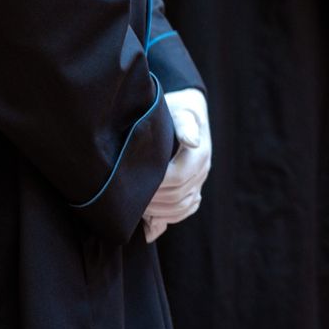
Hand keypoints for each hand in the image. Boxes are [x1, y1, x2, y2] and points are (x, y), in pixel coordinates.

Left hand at [143, 88, 210, 243]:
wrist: (187, 110)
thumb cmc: (178, 109)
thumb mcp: (181, 112)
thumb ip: (186, 126)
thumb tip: (192, 142)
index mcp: (199, 154)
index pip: (176, 179)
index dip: (154, 186)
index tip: (131, 184)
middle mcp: (203, 170)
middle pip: (177, 197)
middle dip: (151, 200)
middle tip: (126, 199)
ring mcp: (200, 181)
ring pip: (182, 207)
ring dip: (159, 211)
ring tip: (135, 208)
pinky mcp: (195, 188)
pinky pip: (185, 209)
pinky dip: (169, 217)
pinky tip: (150, 218)